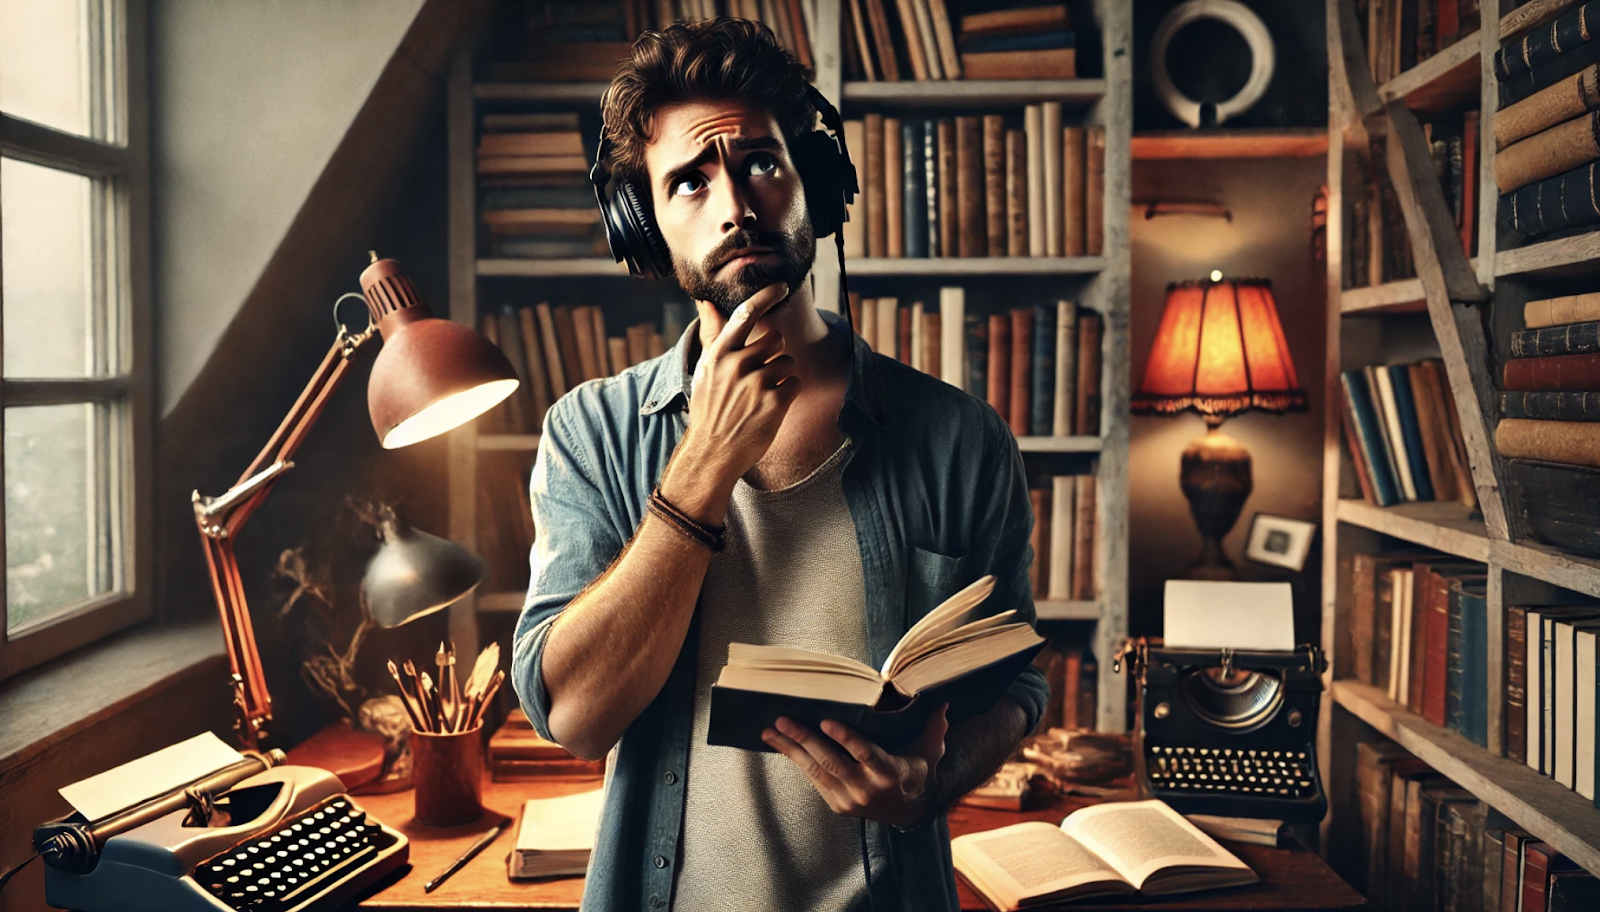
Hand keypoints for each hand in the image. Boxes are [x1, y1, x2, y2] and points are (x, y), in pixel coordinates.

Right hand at [682, 283, 799, 486]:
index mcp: (719, 353)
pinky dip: (788, 394)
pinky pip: (795, 383)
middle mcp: (737, 364)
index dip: (767, 296)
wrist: (713, 451)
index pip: (746, 313)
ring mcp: (756, 383)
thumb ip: (711, 334)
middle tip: (760, 375)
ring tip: (762, 395)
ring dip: (782, 376)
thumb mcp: (704, 369)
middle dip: (775, 354)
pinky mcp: (774, 402)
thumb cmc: (710, 408)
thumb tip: (705, 301)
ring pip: (788, 362)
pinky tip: (771, 407)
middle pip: (776, 339)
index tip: (782, 286)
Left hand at [761, 703, 949, 829]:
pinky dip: (795, 760)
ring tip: (771, 730)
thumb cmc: (916, 771)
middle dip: (805, 739)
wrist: (908, 811)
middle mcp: (867, 789)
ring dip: (791, 749)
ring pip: (816, 771)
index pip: (865, 753)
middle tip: (784, 719)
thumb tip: (943, 702)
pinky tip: (780, 744)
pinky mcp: (836, 804)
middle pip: (832, 761)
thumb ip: (933, 727)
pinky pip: (813, 779)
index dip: (845, 738)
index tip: (826, 721)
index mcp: (889, 773)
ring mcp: (849, 799)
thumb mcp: (929, 751)